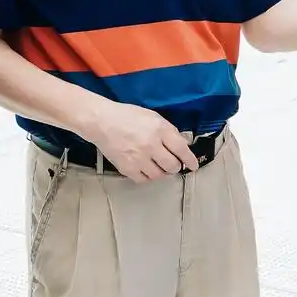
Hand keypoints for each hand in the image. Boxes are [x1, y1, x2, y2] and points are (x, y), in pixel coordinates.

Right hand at [84, 101, 198, 181]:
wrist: (102, 122)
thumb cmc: (128, 116)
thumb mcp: (153, 117)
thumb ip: (168, 131)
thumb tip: (182, 145)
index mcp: (160, 129)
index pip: (181, 149)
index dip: (190, 160)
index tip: (193, 166)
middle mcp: (151, 145)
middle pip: (172, 166)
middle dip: (175, 166)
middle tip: (171, 163)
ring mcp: (139, 158)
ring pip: (159, 175)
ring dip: (161, 172)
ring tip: (156, 164)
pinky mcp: (127, 168)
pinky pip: (144, 180)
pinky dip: (147, 176)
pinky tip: (145, 168)